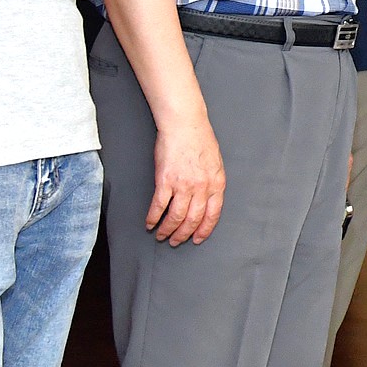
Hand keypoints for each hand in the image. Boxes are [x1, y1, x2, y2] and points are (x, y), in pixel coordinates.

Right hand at [146, 115, 225, 245]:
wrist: (185, 125)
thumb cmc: (200, 140)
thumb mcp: (216, 163)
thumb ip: (212, 183)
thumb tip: (207, 200)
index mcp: (216, 184)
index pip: (212, 215)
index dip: (204, 230)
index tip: (197, 239)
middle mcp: (201, 188)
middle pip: (193, 220)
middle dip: (184, 235)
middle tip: (176, 241)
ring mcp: (183, 185)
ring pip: (176, 217)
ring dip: (168, 230)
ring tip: (162, 236)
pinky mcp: (165, 180)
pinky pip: (159, 205)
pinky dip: (153, 217)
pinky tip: (150, 223)